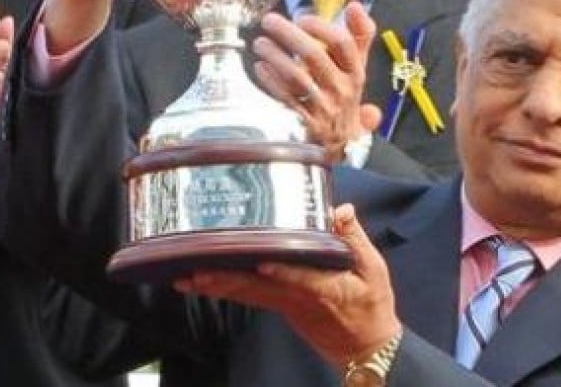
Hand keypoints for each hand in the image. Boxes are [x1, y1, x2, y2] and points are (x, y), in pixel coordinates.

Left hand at [176, 204, 401, 365]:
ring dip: (216, 287)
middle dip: (224, 281)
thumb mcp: (374, 271)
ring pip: (246, 294)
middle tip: (193, 273)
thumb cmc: (371, 307)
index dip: (281, 272)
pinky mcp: (280, 307)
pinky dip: (226, 289)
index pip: (299, 280)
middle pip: (256, 289)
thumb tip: (341, 210)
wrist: (365, 349)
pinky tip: (204, 283)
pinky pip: (249, 297)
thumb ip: (355, 239)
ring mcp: (285, 305)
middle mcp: (297, 298)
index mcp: (324, 288)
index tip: (262, 264)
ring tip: (186, 279)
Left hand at [252, 3, 379, 162]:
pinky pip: (285, 98)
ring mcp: (323, 107)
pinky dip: (271, 80)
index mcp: (355, 73)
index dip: (321, 27)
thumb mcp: (357, 68)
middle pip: (315, 56)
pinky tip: (261, 67)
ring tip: (260, 43)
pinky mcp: (304, 122)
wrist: (341, 144)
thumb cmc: (344, 98)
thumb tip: (355, 6)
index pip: (344, 44)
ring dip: (275, 55)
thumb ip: (359, 36)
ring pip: (297, 76)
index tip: (302, 18)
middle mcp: (341, 89)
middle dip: (289, 34)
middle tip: (270, 21)